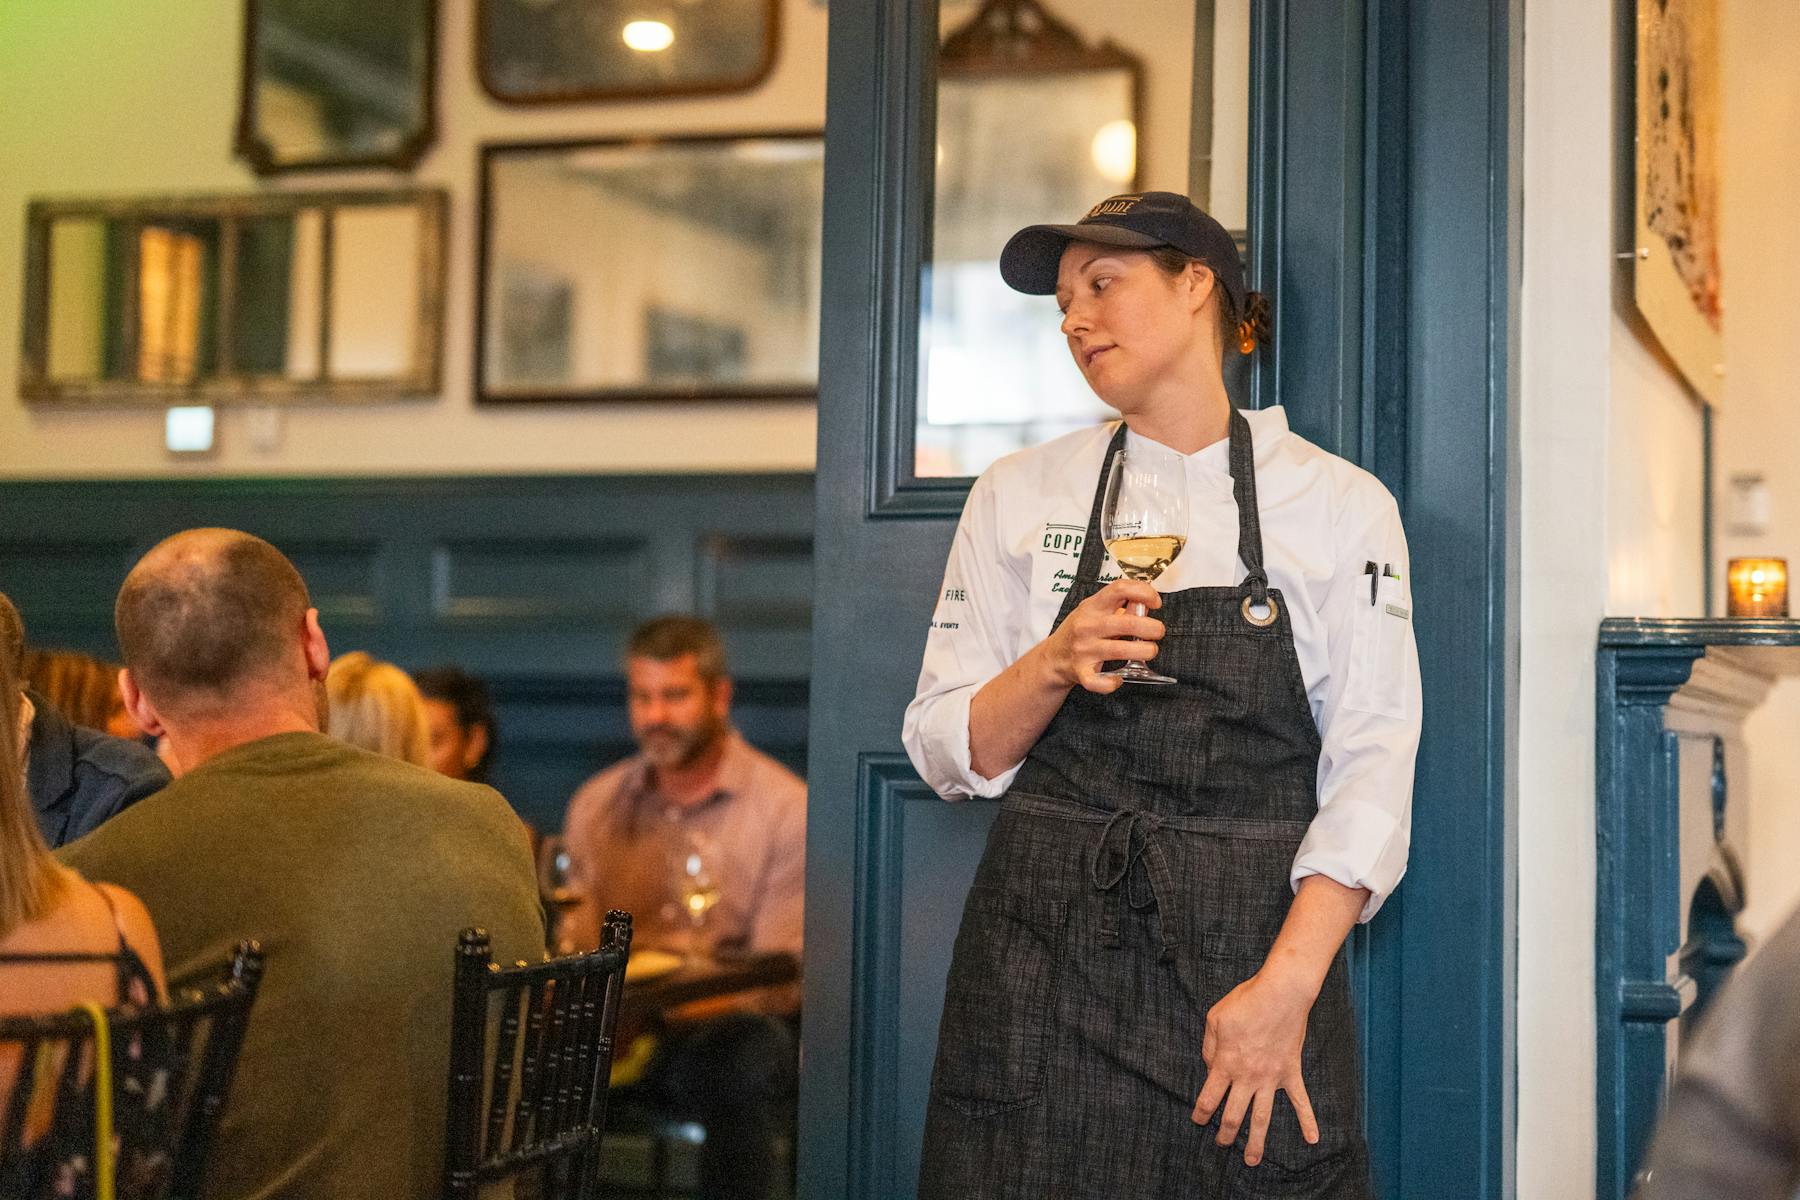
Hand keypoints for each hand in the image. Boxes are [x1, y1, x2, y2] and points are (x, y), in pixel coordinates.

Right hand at [1044, 578, 1164, 692]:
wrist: (1053, 656)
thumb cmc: (1081, 630)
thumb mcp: (1096, 611)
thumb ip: (1121, 607)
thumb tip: (1146, 604)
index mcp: (1092, 606)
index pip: (1120, 589)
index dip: (1144, 592)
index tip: (1155, 603)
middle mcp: (1087, 626)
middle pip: (1126, 623)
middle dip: (1152, 628)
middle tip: (1158, 632)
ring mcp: (1083, 649)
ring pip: (1120, 651)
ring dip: (1143, 652)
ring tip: (1149, 651)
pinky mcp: (1081, 672)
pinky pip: (1099, 681)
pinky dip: (1112, 683)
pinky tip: (1118, 679)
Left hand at [1191, 970, 1321, 1166]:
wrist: (1281, 993)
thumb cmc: (1245, 1002)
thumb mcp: (1214, 1019)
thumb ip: (1209, 1046)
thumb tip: (1210, 1067)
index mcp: (1225, 1063)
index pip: (1209, 1097)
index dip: (1201, 1112)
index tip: (1198, 1121)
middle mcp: (1247, 1077)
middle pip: (1233, 1115)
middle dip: (1225, 1134)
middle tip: (1221, 1146)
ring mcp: (1271, 1078)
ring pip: (1262, 1117)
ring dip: (1257, 1141)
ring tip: (1252, 1161)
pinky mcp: (1290, 1072)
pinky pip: (1300, 1101)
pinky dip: (1308, 1120)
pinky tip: (1312, 1139)